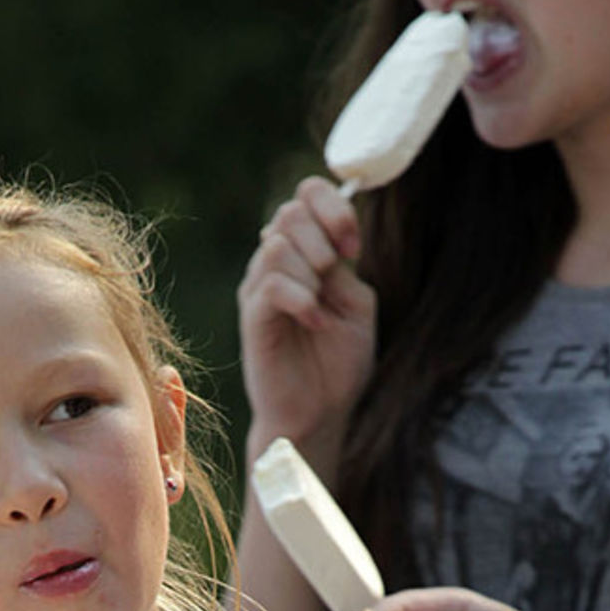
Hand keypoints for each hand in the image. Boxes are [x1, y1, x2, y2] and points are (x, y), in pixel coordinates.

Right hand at [238, 176, 376, 452]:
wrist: (319, 414)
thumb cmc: (338, 365)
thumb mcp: (356, 306)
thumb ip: (343, 268)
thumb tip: (330, 236)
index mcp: (305, 255)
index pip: (307, 196)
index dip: (333, 208)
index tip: (354, 247)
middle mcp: (276, 266)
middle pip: (289, 213)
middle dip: (323, 237)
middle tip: (337, 273)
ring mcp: (259, 291)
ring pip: (276, 244)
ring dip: (309, 269)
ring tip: (321, 305)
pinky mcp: (252, 318)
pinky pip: (270, 284)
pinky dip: (300, 298)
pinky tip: (314, 321)